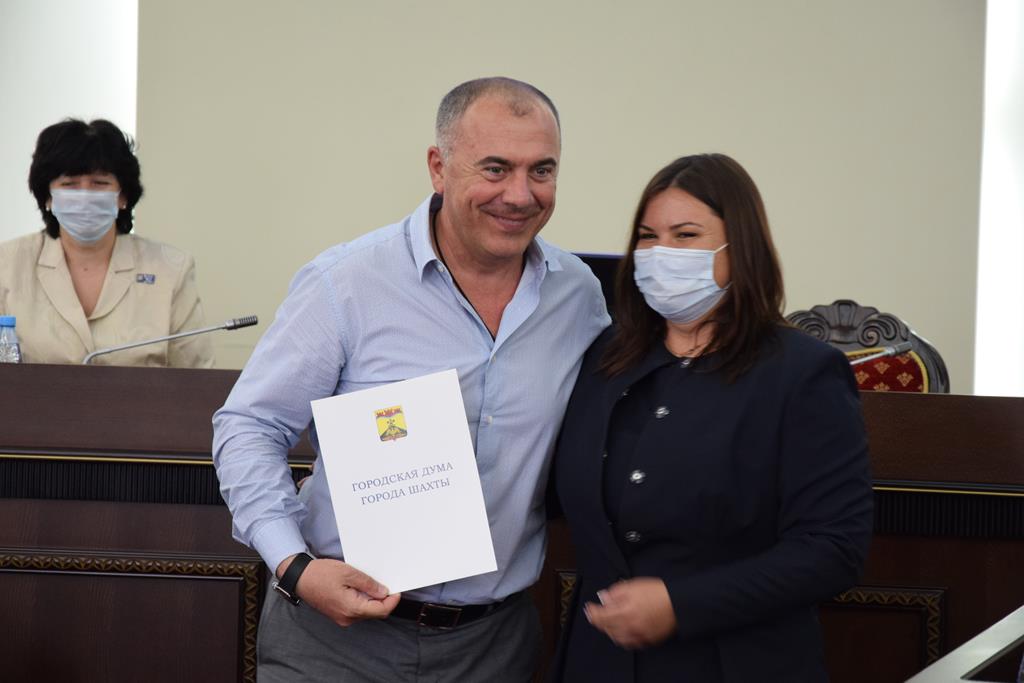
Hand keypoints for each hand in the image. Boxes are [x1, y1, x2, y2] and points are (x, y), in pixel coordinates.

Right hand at [277, 555, 400, 626]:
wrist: (299, 578)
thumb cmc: (320, 574)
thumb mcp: (348, 573)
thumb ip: (368, 584)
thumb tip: (384, 592)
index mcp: (351, 609)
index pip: (381, 611)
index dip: (392, 601)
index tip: (397, 590)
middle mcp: (347, 618)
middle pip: (374, 612)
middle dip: (382, 599)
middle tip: (385, 583)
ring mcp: (342, 618)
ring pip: (365, 611)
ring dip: (372, 599)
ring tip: (370, 582)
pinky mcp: (338, 614)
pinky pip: (356, 609)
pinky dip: (362, 600)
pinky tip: (360, 587)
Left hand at [583, 577, 676, 648]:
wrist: (678, 603)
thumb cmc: (657, 592)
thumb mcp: (633, 585)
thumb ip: (615, 592)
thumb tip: (603, 598)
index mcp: (624, 612)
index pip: (600, 617)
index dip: (592, 612)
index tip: (589, 607)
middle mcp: (629, 627)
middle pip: (606, 628)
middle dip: (598, 620)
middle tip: (595, 614)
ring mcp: (638, 635)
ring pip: (616, 638)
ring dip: (608, 630)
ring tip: (607, 622)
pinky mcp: (647, 639)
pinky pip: (629, 643)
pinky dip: (621, 638)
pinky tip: (621, 632)